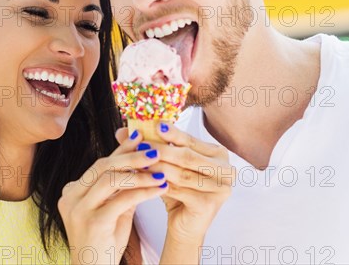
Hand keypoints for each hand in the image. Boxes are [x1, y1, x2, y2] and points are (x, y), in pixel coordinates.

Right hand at [58, 131, 168, 264]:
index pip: (100, 164)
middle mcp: (70, 196)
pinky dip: (143, 192)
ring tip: (161, 169)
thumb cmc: (105, 243)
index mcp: (73, 191)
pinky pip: (121, 200)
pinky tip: (159, 188)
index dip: (122, 150)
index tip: (141, 137)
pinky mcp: (91, 222)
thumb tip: (142, 162)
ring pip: (110, 179)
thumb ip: (122, 188)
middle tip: (155, 150)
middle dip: (131, 156)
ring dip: (139, 173)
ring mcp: (78, 209)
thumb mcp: (114, 209)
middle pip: (103, 166)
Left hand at [117, 125, 233, 255]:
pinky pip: (180, 190)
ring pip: (182, 173)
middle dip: (161, 149)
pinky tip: (145, 181)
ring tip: (138, 162)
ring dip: (158, 166)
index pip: (191, 140)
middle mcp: (226, 170)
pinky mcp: (209, 204)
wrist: (184, 225)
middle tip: (140, 145)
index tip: (153, 124)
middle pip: (187, 156)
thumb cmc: (177, 191)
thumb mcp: (166, 164)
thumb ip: (150, 145)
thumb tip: (122, 130)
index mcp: (219, 154)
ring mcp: (221, 188)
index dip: (171, 132)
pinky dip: (161, 184)